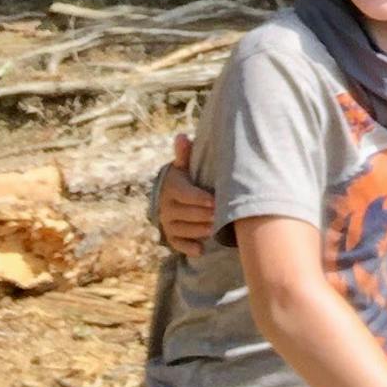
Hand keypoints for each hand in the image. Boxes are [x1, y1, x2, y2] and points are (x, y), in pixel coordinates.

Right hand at [158, 134, 217, 257]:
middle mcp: (166, 205)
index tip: (215, 201)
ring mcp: (168, 222)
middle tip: (221, 216)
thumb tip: (182, 137)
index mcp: (171, 186)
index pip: (184, 194)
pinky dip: (188, 248)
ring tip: (215, 229)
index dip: (200, 198)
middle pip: (185, 213)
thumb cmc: (190, 178)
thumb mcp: (187, 166)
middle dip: (204, 215)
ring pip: (183, 229)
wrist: (179, 194)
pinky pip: (177, 244)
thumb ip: (185, 155)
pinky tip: (201, 250)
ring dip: (200, 230)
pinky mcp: (171, 236)